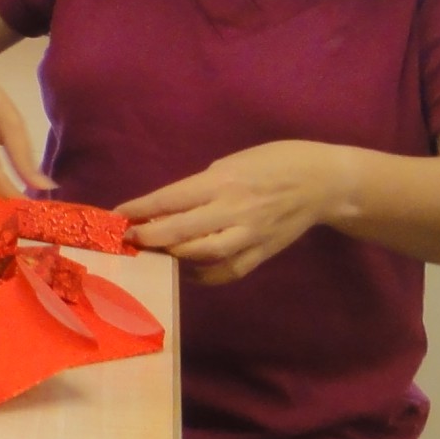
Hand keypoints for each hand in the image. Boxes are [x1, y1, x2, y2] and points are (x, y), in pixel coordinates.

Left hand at [119, 140, 343, 283]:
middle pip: (180, 231)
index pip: (170, 199)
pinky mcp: (264, 253)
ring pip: (202, 255)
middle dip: (148, 238)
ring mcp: (250, 234)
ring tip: (152, 254)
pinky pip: (227, 271)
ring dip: (172, 257)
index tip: (114, 216)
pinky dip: (202, 276)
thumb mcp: (230, 163)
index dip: (138, 210)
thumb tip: (163, 209)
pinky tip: (184, 271)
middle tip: (126, 240)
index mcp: (222, 181)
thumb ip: (199, 188)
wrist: (324, 182)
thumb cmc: (272, 162)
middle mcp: (234, 209)